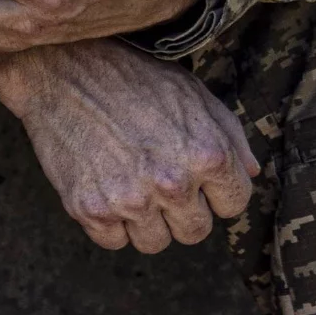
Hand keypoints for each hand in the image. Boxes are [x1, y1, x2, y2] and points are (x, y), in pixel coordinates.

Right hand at [0, 40, 259, 253]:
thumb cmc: (134, 79)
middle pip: (195, 232)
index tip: (197, 178)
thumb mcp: (194, 94)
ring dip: (147, 221)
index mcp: (207, 155)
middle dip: (184, 211)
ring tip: (132, 184)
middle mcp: (172, 183)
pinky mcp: (90, 210)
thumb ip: (230, 137)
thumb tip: (251, 175)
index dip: (217, 191)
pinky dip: (111, 224)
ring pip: (154, 243)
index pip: (234, 205)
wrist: (64, 72)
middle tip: (161, 182)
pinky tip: (106, 189)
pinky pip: (114, 242)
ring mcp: (129, 200)